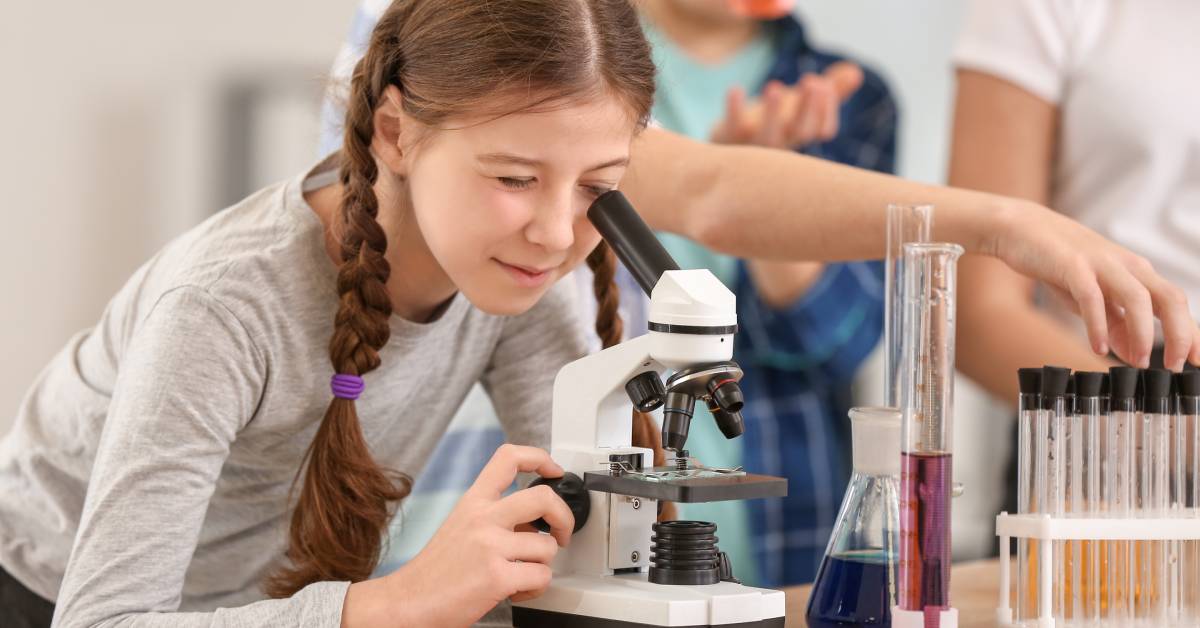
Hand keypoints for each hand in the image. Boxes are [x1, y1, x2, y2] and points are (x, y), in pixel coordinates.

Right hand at [344, 445, 573, 627]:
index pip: (509, 458)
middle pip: (544, 497)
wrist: (408, 602)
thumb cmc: (435, 571)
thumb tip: (533, 520)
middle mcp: (483, 518)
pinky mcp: (497, 577)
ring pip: (548, 547)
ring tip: (523, 573)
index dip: (540, 458)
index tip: (554, 470)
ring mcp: (490, 546)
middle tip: (561, 532)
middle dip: (564, 518)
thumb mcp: (460, 525)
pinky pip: (541, 578)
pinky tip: (516, 590)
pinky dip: (535, 589)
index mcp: (473, 502)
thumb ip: (494, 516)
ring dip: (543, 565)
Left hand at [709, 61, 862, 148]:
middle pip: (799, 133)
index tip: (827, 86)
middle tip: (812, 82)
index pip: (822, 130)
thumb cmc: (772, 124)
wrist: (730, 156)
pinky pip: (732, 128)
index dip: (826, 110)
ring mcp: (754, 145)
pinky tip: (735, 89)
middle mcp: (781, 144)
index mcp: (801, 135)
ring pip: (767, 137)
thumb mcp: (802, 105)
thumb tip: (855, 72)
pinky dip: (734, 110)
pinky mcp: (729, 137)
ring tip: (773, 87)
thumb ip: (829, 90)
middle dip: (807, 108)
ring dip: (771, 113)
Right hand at [989, 202, 1199, 370]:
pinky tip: (1098, 347)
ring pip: (1137, 298)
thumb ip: (1114, 322)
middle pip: (1169, 298)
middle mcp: (1127, 266)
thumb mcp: (1091, 297)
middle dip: (1180, 334)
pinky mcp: (1072, 266)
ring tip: (1137, 363)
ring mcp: (1101, 264)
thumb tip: (1133, 353)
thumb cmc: (1056, 262)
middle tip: (1174, 366)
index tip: (1197, 361)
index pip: (1175, 304)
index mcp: (1136, 273)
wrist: (1020, 229)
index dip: (1192, 333)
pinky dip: (1098, 325)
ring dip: (1142, 334)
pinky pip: (1092, 298)